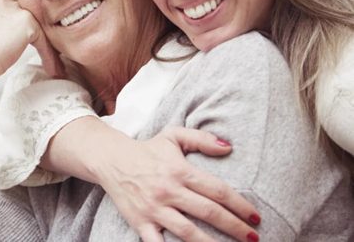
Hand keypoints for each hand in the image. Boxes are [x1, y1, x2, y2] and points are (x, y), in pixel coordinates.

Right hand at [0, 0, 62, 119]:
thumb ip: (6, 26)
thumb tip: (19, 35)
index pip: (21, 10)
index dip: (30, 27)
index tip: (40, 43)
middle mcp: (7, 1)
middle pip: (33, 17)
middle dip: (42, 36)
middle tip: (51, 54)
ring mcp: (17, 10)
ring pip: (40, 29)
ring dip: (48, 49)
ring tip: (53, 66)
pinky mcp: (27, 23)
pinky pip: (44, 41)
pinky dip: (48, 56)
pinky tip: (51, 68)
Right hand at [50, 120, 259, 241]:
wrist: (111, 159)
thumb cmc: (147, 150)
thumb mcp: (173, 136)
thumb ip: (202, 139)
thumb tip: (229, 148)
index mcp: (179, 170)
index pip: (217, 190)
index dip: (240, 205)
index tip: (255, 217)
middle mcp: (168, 190)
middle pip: (209, 213)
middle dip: (235, 228)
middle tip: (253, 238)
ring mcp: (154, 208)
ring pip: (188, 232)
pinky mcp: (140, 222)